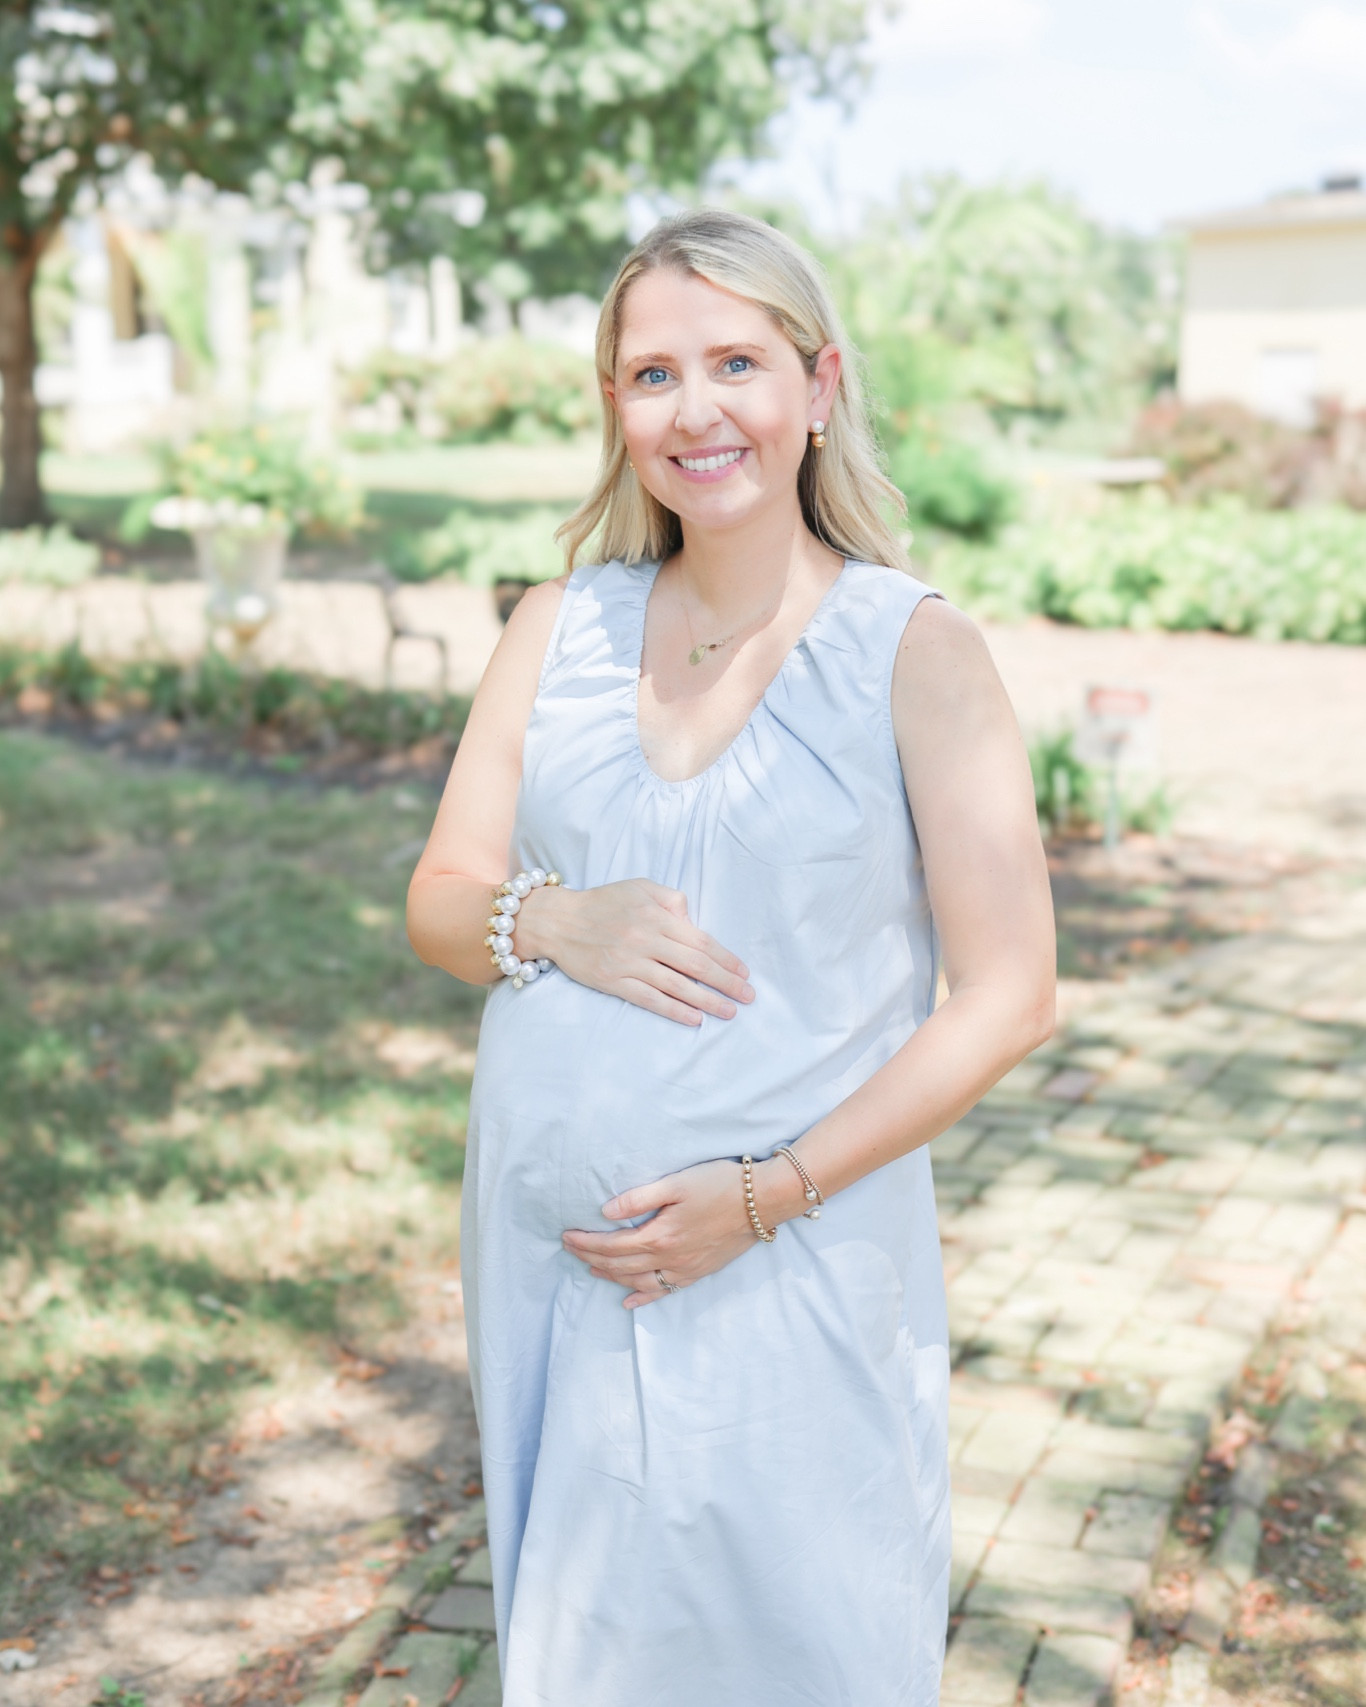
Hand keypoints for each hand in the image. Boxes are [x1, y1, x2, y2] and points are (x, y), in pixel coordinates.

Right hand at [517, 878, 753, 1026]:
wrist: (557, 921)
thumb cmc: (603, 903)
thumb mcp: (639, 887)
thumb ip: (671, 899)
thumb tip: (693, 920)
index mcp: (654, 916)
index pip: (700, 941)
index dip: (726, 959)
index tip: (744, 973)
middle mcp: (644, 939)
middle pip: (695, 965)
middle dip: (726, 983)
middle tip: (748, 997)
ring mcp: (628, 963)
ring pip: (676, 986)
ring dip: (707, 1001)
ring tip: (728, 1011)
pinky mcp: (613, 982)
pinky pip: (649, 999)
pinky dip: (674, 1010)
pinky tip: (694, 1019)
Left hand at [562, 1155, 801, 1307]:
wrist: (763, 1202)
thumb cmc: (720, 1184)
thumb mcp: (677, 1183)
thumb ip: (640, 1197)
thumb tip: (606, 1212)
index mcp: (660, 1235)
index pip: (612, 1244)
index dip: (586, 1242)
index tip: (567, 1236)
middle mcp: (669, 1259)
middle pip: (620, 1264)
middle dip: (591, 1258)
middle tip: (569, 1250)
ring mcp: (684, 1270)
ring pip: (638, 1282)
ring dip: (611, 1277)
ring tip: (592, 1270)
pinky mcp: (698, 1273)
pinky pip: (664, 1291)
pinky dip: (643, 1299)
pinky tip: (629, 1302)